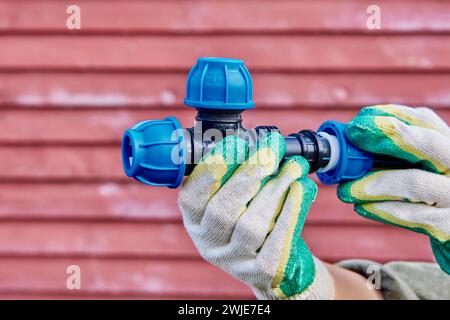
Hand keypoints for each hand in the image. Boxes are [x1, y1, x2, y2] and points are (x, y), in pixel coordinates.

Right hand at [178, 132, 334, 298]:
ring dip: (273, 190)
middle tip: (270, 150)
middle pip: (222, 210)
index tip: (235, 143)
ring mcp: (234, 261)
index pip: (192, 196)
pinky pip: (276, 242)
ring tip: (292, 167)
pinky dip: (289, 212)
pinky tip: (300, 189)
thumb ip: (235, 175)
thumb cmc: (253, 219)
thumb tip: (255, 141)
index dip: (211, 169)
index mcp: (195, 221)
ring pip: (250, 225)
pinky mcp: (261, 271)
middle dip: (247, 175)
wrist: (276, 262)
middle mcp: (209, 244)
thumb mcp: (235, 199)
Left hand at [338, 104, 449, 273]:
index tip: (356, 123)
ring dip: (373, 184)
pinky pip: (413, 216)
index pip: (424, 120)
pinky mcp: (449, 226)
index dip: (388, 116)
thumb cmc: (427, 201)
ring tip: (344, 190)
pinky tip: (361, 207)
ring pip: (414, 183)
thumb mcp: (416, 170)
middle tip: (352, 135)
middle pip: (428, 143)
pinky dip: (382, 210)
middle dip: (386, 136)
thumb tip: (348, 144)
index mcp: (448, 147)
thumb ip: (392, 156)